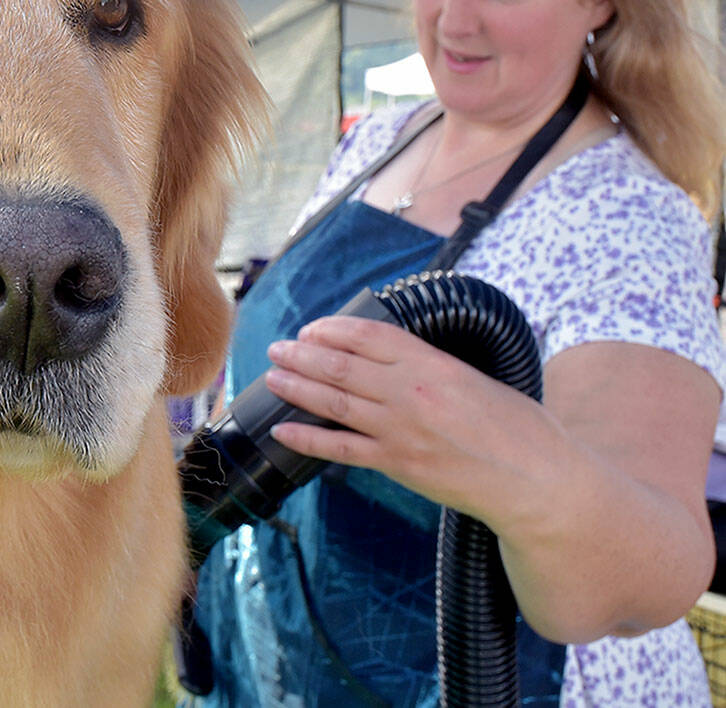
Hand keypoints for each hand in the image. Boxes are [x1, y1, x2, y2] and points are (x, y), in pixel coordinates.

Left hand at [262, 315, 564, 526]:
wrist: (537, 481)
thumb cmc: (518, 429)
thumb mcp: (477, 380)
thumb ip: (434, 368)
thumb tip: (398, 360)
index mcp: (434, 365)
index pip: (370, 336)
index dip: (333, 330)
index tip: (311, 329)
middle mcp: (411, 392)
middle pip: (342, 365)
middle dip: (303, 354)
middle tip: (278, 347)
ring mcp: (401, 430)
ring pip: (335, 401)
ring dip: (298, 387)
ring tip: (272, 376)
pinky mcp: (398, 465)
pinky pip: (341, 448)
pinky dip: (307, 437)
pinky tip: (283, 430)